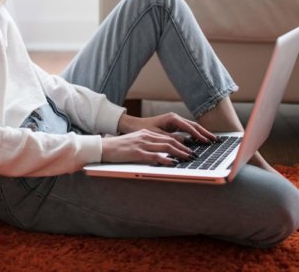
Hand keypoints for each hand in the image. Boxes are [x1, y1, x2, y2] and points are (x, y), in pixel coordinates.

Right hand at [100, 112, 217, 164]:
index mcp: (147, 134)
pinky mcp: (137, 153)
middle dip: (185, 148)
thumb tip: (162, 153)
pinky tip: (173, 163)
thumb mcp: (135, 143)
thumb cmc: (118, 148)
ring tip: (189, 158)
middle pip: (170, 141)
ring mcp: (142, 144)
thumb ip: (148, 146)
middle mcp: (146, 137)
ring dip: (180, 153)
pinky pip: (154, 156)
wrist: (103, 147)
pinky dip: (166, 160)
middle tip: (195, 155)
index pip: (168, 137)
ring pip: (166, 147)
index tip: (192, 148)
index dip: (182, 142)